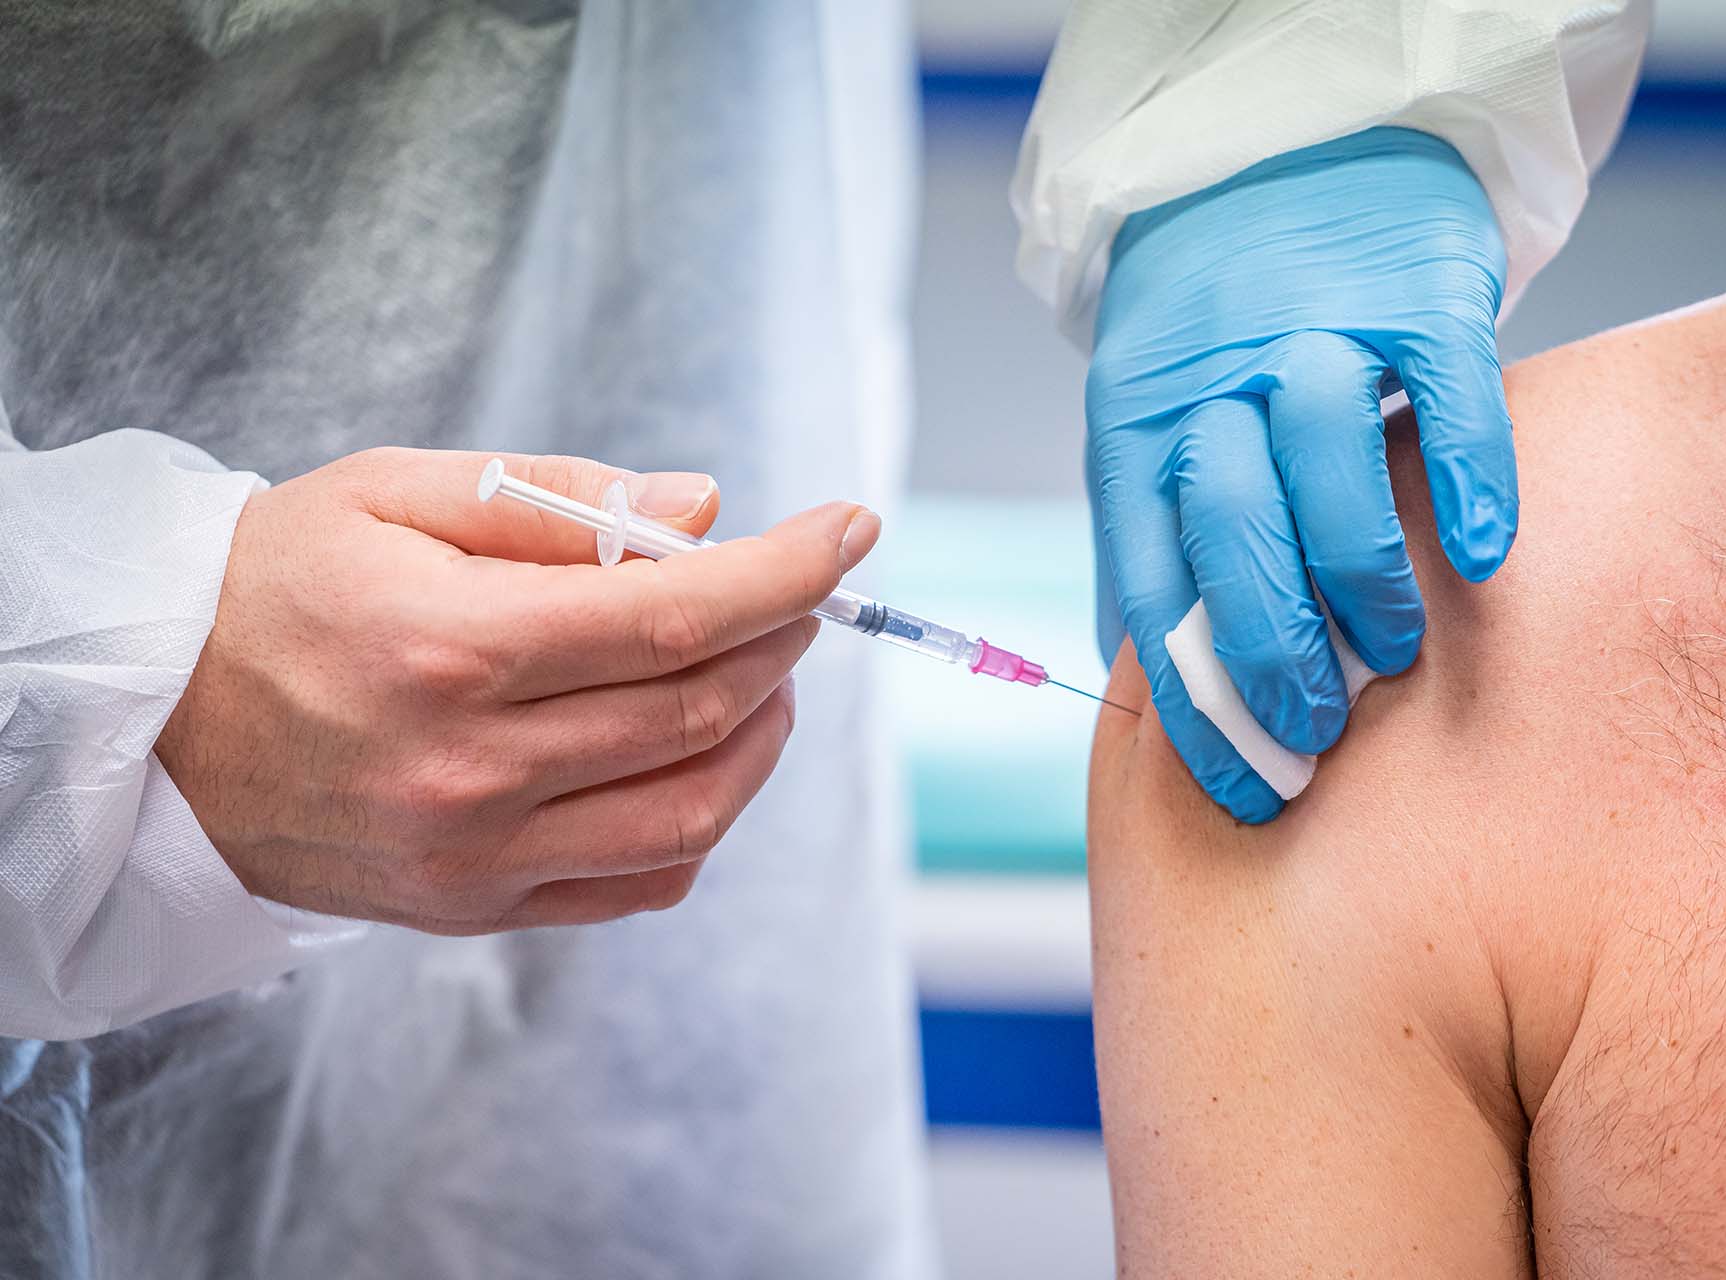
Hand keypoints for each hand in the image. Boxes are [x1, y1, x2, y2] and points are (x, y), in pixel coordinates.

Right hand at [155, 448, 877, 931]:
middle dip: (782, 641)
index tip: (848, 530)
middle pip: (698, 711)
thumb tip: (703, 509)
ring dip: (763, 734)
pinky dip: (702, 819)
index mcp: (452, 646)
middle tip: (793, 595)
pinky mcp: (474, 907)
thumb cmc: (270, 589)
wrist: (150, 727)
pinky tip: (699, 755)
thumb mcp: (391, 495)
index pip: (676, 615)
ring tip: (761, 672)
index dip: (787, 571)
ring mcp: (475, 854)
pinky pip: (639, 883)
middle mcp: (471, 767)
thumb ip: (557, 501)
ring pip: (691, 811)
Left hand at [1087, 127, 1515, 821]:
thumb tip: (1135, 676)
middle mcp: (1214, 375)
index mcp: (1135, 425)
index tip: (1243, 788)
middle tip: (1319, 731)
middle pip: (1232, 530)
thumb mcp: (1149, 423)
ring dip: (1361, 578)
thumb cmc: (1215, 329)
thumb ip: (1147, 536)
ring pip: (1326, 461)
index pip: (1153, 586)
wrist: (1283, 152)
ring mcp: (1313, 325)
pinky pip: (1442, 391)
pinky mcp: (1413, 288)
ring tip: (1392, 653)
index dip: (1196, 702)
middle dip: (1275, 654)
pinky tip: (1486, 555)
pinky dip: (1466, 479)